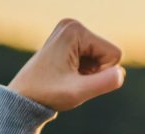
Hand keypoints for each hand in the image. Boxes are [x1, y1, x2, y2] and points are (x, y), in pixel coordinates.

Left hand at [7, 19, 124, 111]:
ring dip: (90, 72)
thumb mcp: (78, 92)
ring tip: (68, 76)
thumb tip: (120, 73)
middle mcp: (72, 25)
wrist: (23, 97)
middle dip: (96, 71)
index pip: (114, 53)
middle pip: (109, 53)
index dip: (102, 72)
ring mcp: (70, 32)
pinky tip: (67, 74)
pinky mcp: (70, 40)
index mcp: (75, 30)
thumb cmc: (47, 93)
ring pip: (103, 57)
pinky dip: (85, 70)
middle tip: (72, 78)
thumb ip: (103, 83)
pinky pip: (94, 57)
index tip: (78, 77)